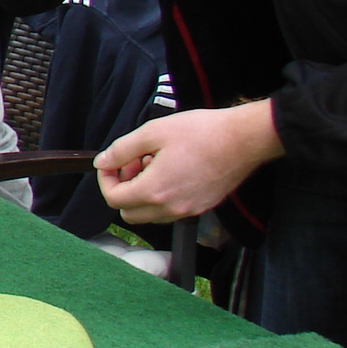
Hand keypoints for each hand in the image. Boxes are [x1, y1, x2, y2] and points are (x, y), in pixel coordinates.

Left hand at [95, 101, 283, 223]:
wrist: (244, 139)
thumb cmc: (201, 133)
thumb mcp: (153, 132)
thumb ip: (122, 150)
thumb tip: (102, 162)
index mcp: (154, 191)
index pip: (113, 199)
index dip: (106, 179)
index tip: (112, 162)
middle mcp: (170, 208)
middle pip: (128, 212)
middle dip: (123, 188)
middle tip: (133, 162)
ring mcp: (188, 210)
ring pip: (150, 215)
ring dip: (142, 194)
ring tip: (153, 164)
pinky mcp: (202, 207)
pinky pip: (170, 211)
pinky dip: (161, 196)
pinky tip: (171, 170)